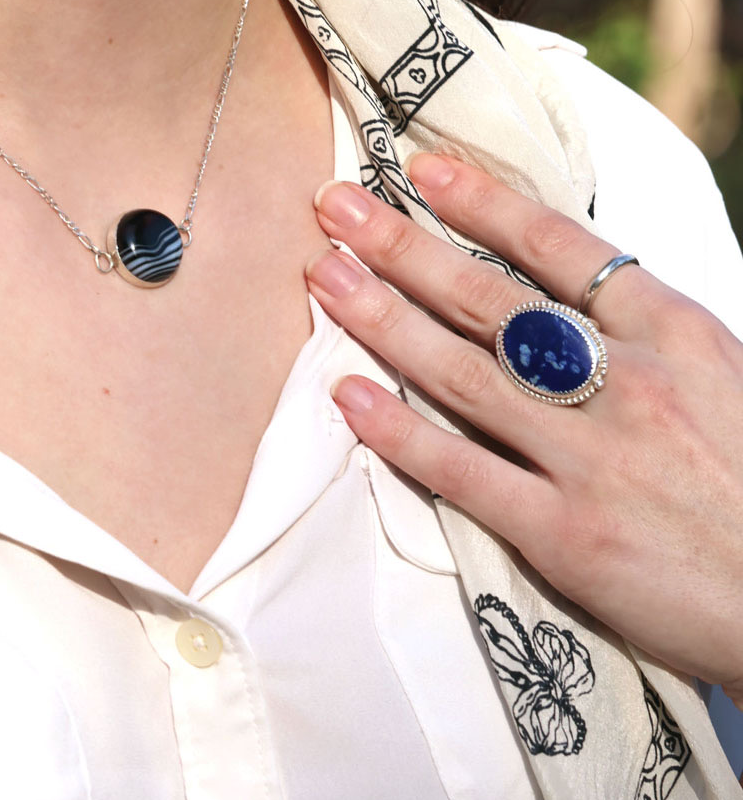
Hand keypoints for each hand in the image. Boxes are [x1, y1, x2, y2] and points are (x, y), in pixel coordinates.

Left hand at [306, 154, 742, 708]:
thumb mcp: (722, 375)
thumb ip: (644, 332)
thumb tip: (565, 295)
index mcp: (675, 333)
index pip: (561, 246)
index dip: (483, 202)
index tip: (420, 170)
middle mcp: (629, 382)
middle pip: (492, 300)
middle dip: (405, 246)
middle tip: (338, 207)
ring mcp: (591, 459)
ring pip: (464, 373)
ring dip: (384, 319)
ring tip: (324, 277)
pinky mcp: (565, 534)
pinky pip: (463, 472)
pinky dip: (399, 434)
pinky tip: (347, 395)